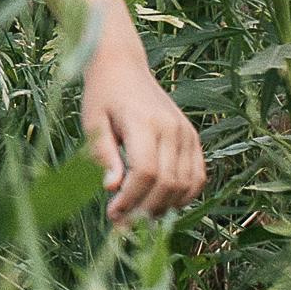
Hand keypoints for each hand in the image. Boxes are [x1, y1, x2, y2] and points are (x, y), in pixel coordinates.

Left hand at [83, 33, 204, 223]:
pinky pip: (198, 176)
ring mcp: (187, 133)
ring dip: (164, 207)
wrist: (123, 67)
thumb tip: (112, 188)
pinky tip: (161, 204)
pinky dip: (184, 196)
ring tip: (139, 215)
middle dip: (145, 209)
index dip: (131, 199)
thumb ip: (102, 154)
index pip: (145, 171)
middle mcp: (172, 128)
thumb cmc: (102, 95)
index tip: (113, 214)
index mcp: (145, 122)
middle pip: (167, 183)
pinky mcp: (193, 137)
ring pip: (186, 184)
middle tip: (123, 223)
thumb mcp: (93, 122)